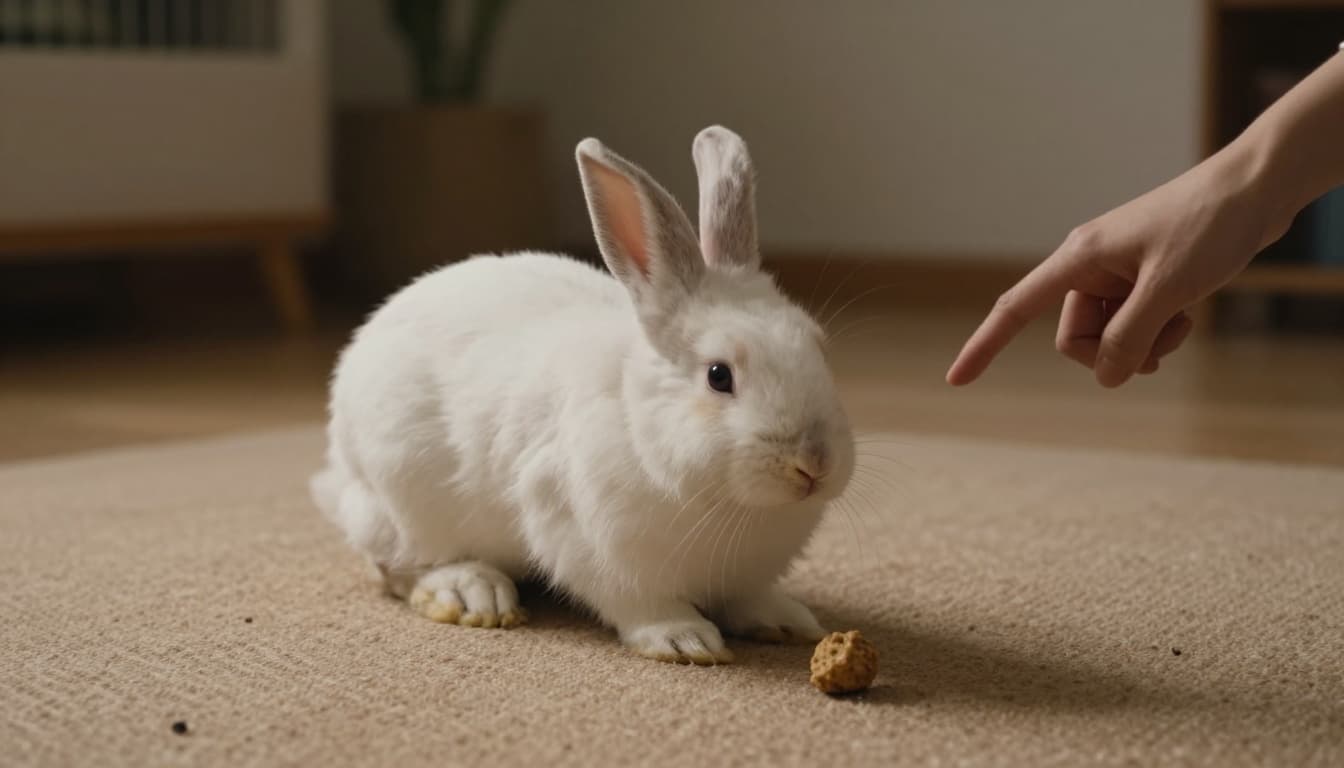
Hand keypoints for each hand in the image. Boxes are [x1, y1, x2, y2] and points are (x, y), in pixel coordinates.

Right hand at [946, 148, 1273, 387]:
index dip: (984, 346)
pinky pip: (1134, 323)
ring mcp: (1118, 272)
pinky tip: (1187, 316)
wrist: (1258, 187)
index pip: (1015, 309)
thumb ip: (1130, 338)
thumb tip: (1108, 378)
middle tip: (1158, 349)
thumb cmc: (1210, 226)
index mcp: (1079, 258)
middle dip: (1114, 353)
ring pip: (1108, 335)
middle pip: (1076, 337)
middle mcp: (1089, 265)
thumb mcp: (1169, 290)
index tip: (956, 380)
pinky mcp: (1145, 277)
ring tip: (1181, 326)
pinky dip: (1157, 332)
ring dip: (1143, 344)